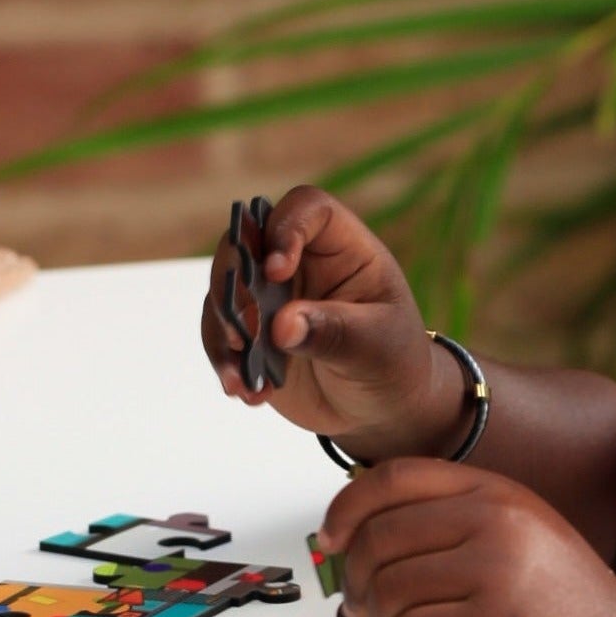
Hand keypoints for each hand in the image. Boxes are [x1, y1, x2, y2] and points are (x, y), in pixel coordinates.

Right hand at [199, 186, 467, 458]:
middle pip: (246, 241)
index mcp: (341, 248)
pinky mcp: (251, 333)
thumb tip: (281, 326)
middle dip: (233, 279)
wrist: (382, 407)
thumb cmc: (394, 362)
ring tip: (240, 377)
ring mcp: (269, 297)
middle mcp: (299, 263)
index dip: (285, 228)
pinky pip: (221, 336)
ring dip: (225, 333)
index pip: (307, 209)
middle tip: (242, 328)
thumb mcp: (377, 348)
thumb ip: (334, 332)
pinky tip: (246, 392)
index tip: (276, 271)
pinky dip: (227, 363)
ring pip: (224, 291)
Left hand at [317, 458, 615, 616]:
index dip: (347, 508)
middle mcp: (497, 520)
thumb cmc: (561, 609)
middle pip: (379, 539)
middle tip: (362, 607)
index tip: (331, 538)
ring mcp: (498, 571)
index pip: (394, 478)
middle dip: (356, 579)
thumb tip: (358, 532)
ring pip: (389, 590)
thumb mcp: (517, 536)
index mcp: (497, 491)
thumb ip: (451, 523)